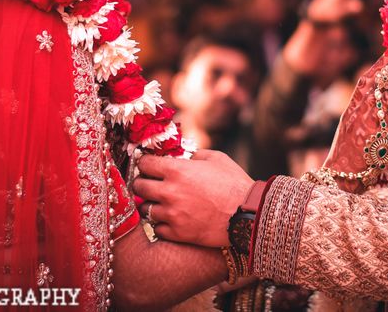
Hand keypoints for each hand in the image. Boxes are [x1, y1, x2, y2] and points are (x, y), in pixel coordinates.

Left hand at [133, 150, 253, 247]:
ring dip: (150, 204)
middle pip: (139, 186)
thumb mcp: (216, 158)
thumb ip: (194, 155)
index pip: (145, 164)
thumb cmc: (234, 183)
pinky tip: (170, 218)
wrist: (248, 214)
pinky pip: (157, 228)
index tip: (147, 164)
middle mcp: (169, 192)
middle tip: (149, 183)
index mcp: (177, 170)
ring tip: (160, 202)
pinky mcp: (177, 233)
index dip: (145, 162)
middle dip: (142, 182)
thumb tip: (182, 156)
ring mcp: (172, 215)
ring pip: (145, 209)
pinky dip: (161, 223)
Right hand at [323, 49, 387, 191]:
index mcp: (351, 108)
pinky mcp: (375, 136)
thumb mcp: (349, 126)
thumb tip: (378, 95)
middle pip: (379, 81)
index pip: (366, 79)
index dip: (380, 63)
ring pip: (387, 94)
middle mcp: (358, 111)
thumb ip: (362, 110)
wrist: (339, 175)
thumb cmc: (347, 153)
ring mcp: (366, 123)